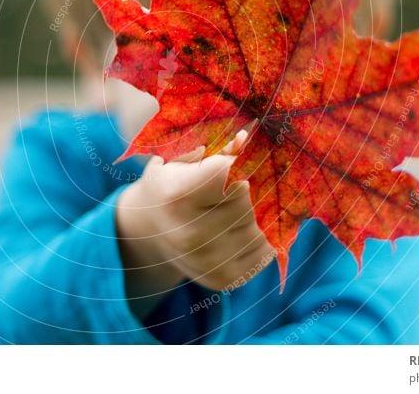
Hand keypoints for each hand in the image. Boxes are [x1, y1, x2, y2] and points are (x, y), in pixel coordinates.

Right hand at [116, 131, 274, 313]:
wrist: (150, 234)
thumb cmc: (169, 184)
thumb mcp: (178, 158)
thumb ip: (213, 147)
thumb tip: (247, 139)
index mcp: (176, 196)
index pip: (230, 172)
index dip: (238, 161)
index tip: (234, 158)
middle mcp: (191, 234)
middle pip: (249, 198)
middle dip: (248, 185)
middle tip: (233, 183)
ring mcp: (210, 262)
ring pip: (263, 224)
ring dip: (257, 211)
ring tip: (231, 206)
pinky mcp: (227, 280)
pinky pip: (268, 249)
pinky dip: (260, 235)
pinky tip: (237, 228)